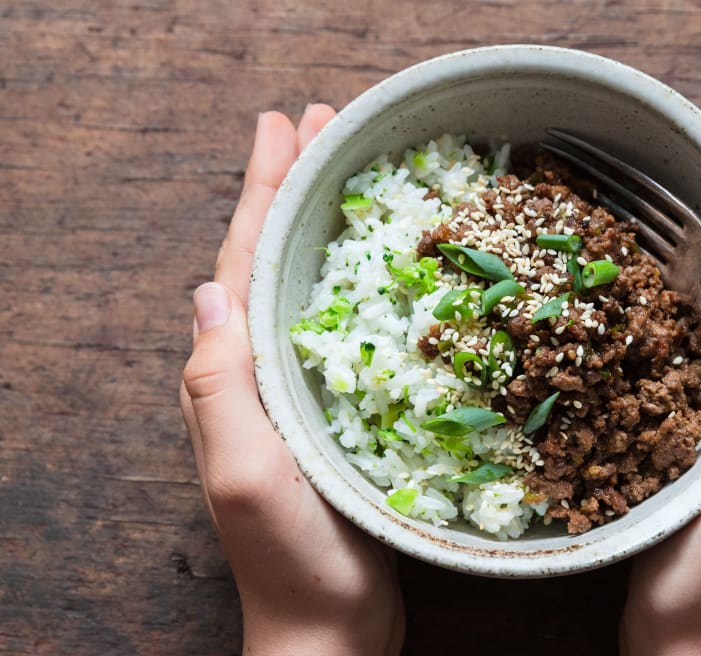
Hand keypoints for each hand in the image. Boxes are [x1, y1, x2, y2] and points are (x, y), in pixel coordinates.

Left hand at [180, 107, 404, 655]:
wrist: (332, 625)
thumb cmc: (290, 557)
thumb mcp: (243, 472)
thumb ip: (219, 385)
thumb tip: (207, 289)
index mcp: (232, 375)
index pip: (242, 264)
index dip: (262, 192)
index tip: (284, 127)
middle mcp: (259, 372)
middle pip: (273, 259)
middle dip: (292, 187)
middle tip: (322, 123)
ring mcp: (300, 389)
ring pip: (309, 285)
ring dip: (325, 221)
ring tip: (348, 169)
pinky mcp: (341, 409)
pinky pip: (346, 326)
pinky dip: (360, 279)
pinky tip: (385, 261)